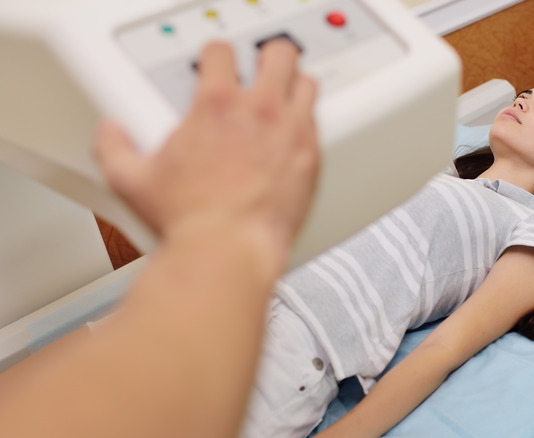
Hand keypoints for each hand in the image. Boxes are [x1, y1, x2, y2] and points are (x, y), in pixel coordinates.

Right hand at [94, 40, 318, 253]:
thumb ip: (115, 148)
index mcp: (216, 106)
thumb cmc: (189, 220)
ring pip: (307, 83)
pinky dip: (307, 124)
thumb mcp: (132, 182)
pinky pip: (318, 123)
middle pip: (277, 55)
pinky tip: (296, 136)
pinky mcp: (312, 157)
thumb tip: (110, 133)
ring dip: (295, 86)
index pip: (222, 52)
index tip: (217, 67)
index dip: (218, 56)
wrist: (228, 250)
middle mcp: (259, 111)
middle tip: (261, 73)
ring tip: (286, 98)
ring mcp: (290, 131)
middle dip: (268, 60)